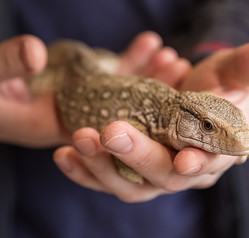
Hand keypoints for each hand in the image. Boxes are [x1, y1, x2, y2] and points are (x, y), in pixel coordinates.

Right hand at [0, 32, 189, 146]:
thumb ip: (8, 67)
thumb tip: (34, 51)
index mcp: (58, 127)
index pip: (109, 132)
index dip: (141, 121)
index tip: (169, 99)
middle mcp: (78, 118)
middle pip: (126, 112)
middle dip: (155, 91)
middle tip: (179, 67)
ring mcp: (82, 102)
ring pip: (124, 92)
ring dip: (149, 73)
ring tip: (171, 54)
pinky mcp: (81, 85)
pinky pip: (112, 74)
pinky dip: (131, 59)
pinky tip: (150, 42)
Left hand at [54, 34, 248, 201]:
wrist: (191, 99)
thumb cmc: (215, 88)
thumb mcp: (233, 73)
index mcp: (216, 152)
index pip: (210, 163)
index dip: (199, 163)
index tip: (185, 161)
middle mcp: (185, 171)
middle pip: (163, 176)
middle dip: (139, 157)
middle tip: (112, 133)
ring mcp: (154, 175)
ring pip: (129, 185)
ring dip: (103, 167)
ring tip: (77, 141)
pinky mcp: (128, 171)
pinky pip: (107, 178)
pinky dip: (85, 170)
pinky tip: (64, 154)